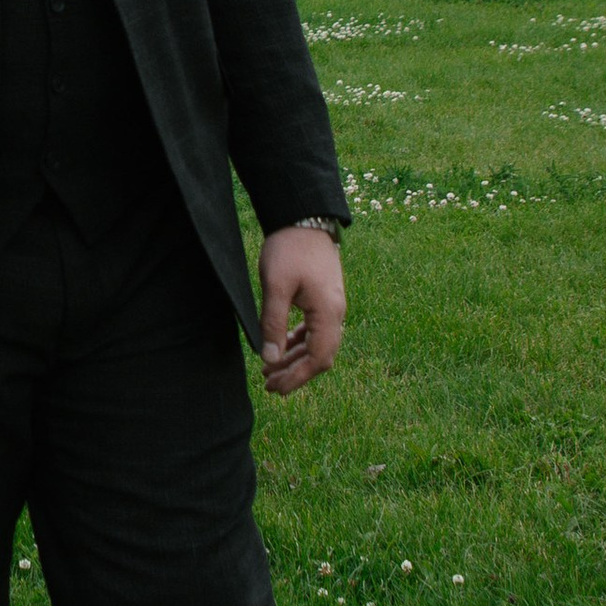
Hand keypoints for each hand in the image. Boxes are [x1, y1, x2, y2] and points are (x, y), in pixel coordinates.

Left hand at [258, 226, 345, 395]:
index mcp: (328, 313)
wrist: (304, 218)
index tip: (275, 387)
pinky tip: (283, 347)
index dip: (297, 377)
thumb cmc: (289, 249)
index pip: (318, 359)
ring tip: (270, 370)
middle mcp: (336, 313)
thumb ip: (274, 324)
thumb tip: (271, 360)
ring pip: (318, 344)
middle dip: (296, 373)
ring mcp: (333, 306)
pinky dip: (300, 343)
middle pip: (321, 356)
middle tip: (268, 385)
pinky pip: (316, 330)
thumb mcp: (275, 286)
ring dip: (296, 359)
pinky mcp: (325, 299)